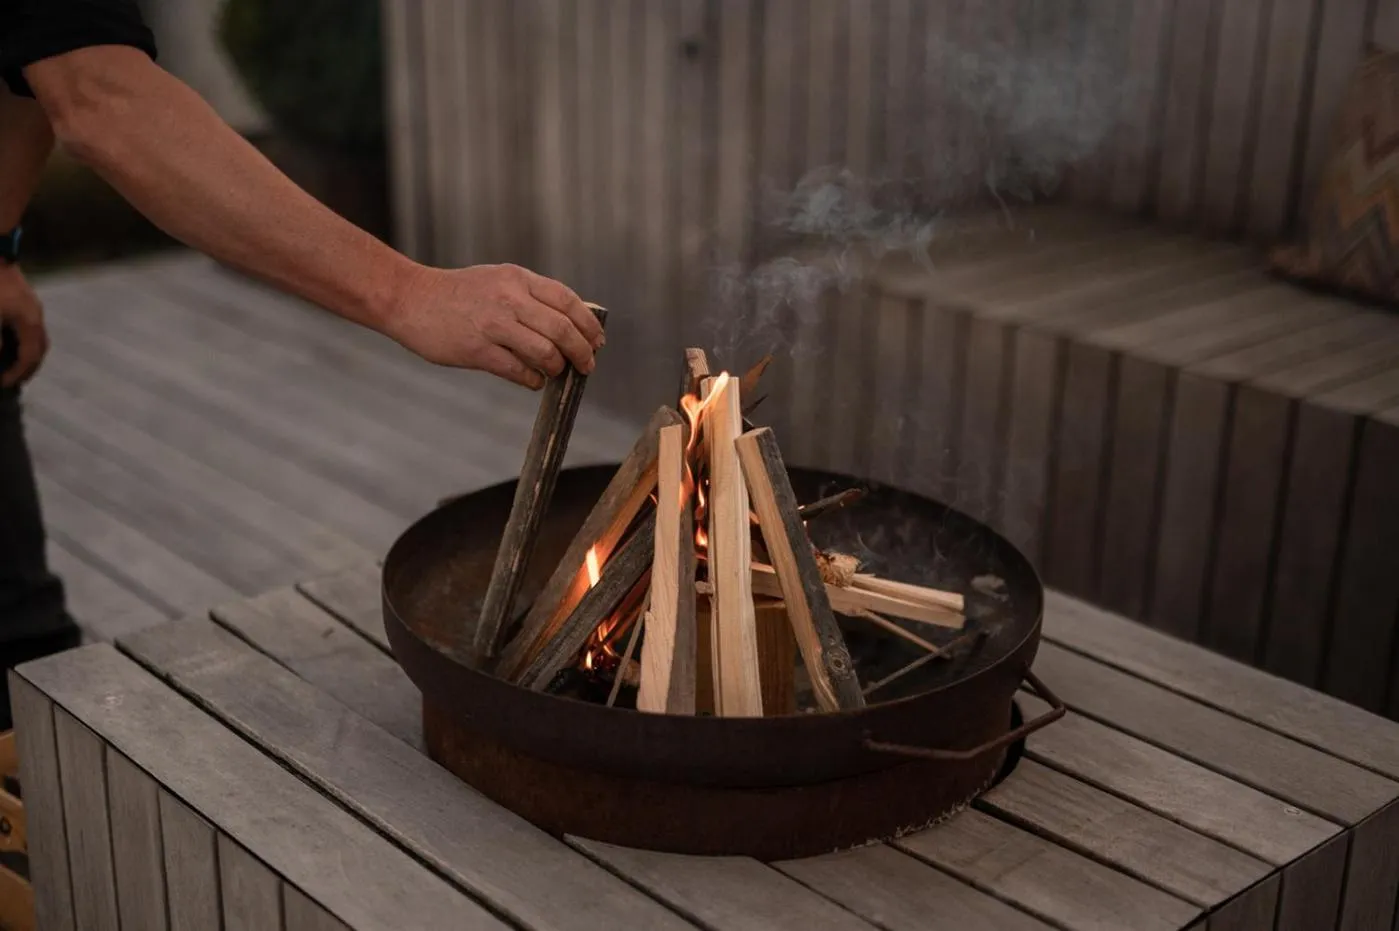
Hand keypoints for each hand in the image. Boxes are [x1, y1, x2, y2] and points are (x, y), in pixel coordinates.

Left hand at [0, 263, 47, 388]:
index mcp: (29, 324)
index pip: (28, 358)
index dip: (16, 374)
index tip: (2, 384)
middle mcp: (36, 317)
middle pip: (39, 350)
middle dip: (28, 368)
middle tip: (13, 379)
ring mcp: (32, 306)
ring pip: (37, 337)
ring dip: (28, 353)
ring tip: (13, 363)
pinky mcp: (24, 298)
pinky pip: (29, 327)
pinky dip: (22, 340)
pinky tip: (9, 340)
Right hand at [384, 263, 604, 389]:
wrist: (409, 299)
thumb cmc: (457, 294)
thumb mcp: (498, 280)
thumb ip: (530, 297)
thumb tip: (569, 324)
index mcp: (518, 279)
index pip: (568, 301)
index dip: (589, 325)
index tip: (597, 342)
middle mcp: (509, 299)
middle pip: (563, 329)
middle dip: (582, 352)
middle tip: (586, 365)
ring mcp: (493, 325)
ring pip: (545, 352)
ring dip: (558, 367)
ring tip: (556, 372)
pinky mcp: (477, 350)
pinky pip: (519, 371)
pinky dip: (533, 380)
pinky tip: (534, 380)